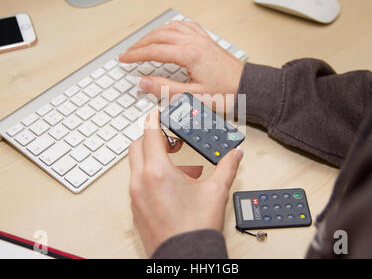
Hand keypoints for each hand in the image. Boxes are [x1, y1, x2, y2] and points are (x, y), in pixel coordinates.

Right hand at [119, 21, 243, 109]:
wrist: (247, 87)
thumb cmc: (226, 92)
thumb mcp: (192, 97)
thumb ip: (165, 89)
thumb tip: (144, 82)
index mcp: (189, 55)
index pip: (154, 51)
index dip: (136, 55)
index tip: (124, 59)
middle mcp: (194, 42)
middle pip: (159, 37)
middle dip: (140, 44)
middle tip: (128, 54)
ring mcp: (201, 39)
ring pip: (170, 28)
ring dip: (153, 34)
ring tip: (142, 43)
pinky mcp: (206, 40)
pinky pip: (184, 26)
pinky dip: (171, 28)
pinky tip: (167, 32)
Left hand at [128, 110, 243, 256]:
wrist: (185, 258)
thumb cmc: (195, 228)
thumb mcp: (216, 191)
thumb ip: (227, 167)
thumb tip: (235, 154)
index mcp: (157, 172)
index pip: (150, 133)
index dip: (154, 119)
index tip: (158, 113)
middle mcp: (140, 182)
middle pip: (138, 147)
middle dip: (154, 139)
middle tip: (173, 142)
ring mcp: (135, 197)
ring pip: (138, 166)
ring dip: (157, 160)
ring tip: (184, 170)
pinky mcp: (136, 209)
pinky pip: (140, 184)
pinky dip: (153, 177)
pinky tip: (176, 188)